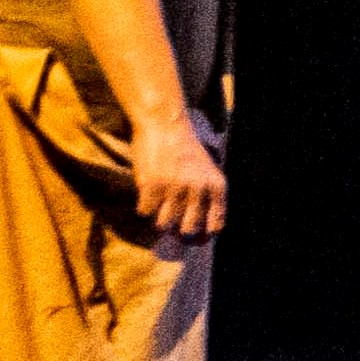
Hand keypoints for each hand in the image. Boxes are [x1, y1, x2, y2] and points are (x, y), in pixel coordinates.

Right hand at [124, 113, 231, 239]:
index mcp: (216, 186)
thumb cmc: (186, 150)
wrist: (165, 125)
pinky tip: (147, 191)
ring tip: (159, 203)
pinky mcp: (151, 186)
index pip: (215, 224)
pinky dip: (144, 205)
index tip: (196, 235)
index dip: (204, 234)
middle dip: (178, 228)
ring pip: (163, 224)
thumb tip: (202, 236)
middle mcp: (197, 189)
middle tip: (172, 218)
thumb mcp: (207, 171)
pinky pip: (145, 212)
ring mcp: (174, 188)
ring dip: (159, 218)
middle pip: (187, 229)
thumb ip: (207, 198)